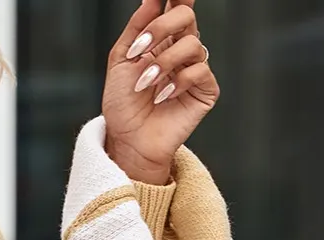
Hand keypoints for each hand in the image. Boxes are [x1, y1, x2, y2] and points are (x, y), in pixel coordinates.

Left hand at [101, 0, 219, 184]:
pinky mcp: (205, 90)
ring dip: (162, 64)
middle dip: (161, 27)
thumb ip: (136, 28)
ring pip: (191, 45)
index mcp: (162, 40)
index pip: (177, 7)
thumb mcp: (121, 62)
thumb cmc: (122, 105)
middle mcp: (181, 51)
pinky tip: (162, 98)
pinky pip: (199, 71)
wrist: (127, 140)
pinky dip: (177, 82)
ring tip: (144, 84)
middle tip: (139, 48)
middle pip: (186, 17)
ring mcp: (195, 69)